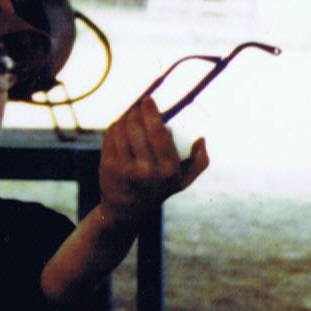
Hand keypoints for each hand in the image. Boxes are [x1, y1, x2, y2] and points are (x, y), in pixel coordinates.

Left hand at [95, 88, 209, 219]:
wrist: (127, 211)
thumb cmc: (158, 189)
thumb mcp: (183, 180)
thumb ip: (200, 162)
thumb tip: (202, 139)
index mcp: (168, 170)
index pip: (159, 133)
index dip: (151, 112)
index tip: (147, 99)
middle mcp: (146, 171)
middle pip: (137, 126)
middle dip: (136, 112)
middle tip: (137, 109)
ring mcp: (124, 169)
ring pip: (121, 128)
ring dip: (125, 119)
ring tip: (129, 120)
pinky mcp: (108, 167)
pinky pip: (110, 135)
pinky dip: (114, 128)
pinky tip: (119, 130)